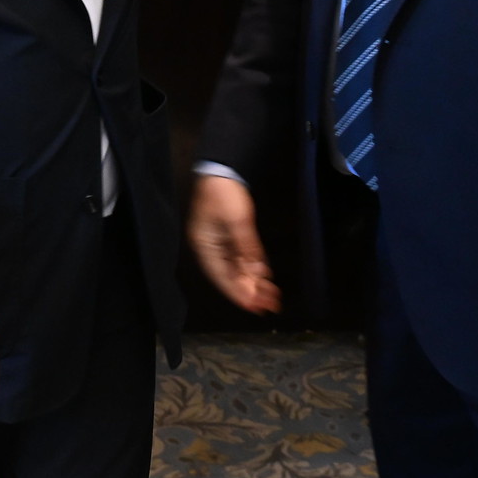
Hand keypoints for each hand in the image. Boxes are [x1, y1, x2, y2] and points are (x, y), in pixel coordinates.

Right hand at [188, 173, 280, 312]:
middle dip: (250, 291)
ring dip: (254, 282)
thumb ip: (247, 248)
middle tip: (271, 305)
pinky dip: (253, 268)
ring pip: (237, 269)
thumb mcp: (237, 221)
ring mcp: (219, 243)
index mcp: (204, 247)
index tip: (257, 308)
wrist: (221, 169)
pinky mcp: (229, 236)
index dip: (239, 294)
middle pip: (230, 277)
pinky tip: (265, 277)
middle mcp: (210, 249)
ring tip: (272, 296)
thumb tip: (257, 273)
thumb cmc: (223, 193)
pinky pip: (242, 258)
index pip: (222, 278)